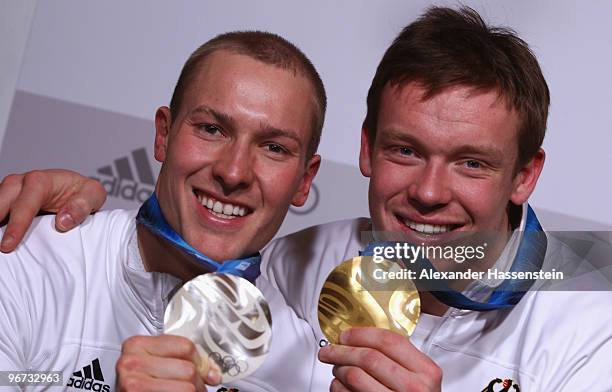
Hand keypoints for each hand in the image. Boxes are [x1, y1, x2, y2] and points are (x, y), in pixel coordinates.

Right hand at [0, 169, 105, 251]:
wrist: (75, 189)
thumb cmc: (82, 192)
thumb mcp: (93, 195)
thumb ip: (82, 206)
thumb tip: (63, 221)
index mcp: (40, 181)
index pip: (24, 203)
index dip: (16, 224)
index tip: (8, 244)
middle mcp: (20, 184)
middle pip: (0, 202)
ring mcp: (10, 192)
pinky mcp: (5, 202)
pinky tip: (1, 238)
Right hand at [117, 335, 221, 391]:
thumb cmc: (139, 384)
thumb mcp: (156, 364)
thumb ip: (182, 360)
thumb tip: (214, 374)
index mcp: (137, 344)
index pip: (185, 346)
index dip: (202, 362)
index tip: (207, 373)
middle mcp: (131, 362)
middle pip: (187, 369)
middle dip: (198, 383)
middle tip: (195, 389)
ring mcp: (132, 383)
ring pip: (187, 387)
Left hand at [318, 327, 441, 391]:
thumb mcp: (420, 376)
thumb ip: (400, 357)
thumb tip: (360, 339)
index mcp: (425, 370)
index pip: (388, 341)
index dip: (361, 334)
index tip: (345, 335)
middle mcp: (413, 387)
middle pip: (369, 357)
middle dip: (342, 351)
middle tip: (330, 350)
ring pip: (355, 376)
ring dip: (339, 369)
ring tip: (337, 368)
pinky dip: (338, 387)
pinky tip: (339, 384)